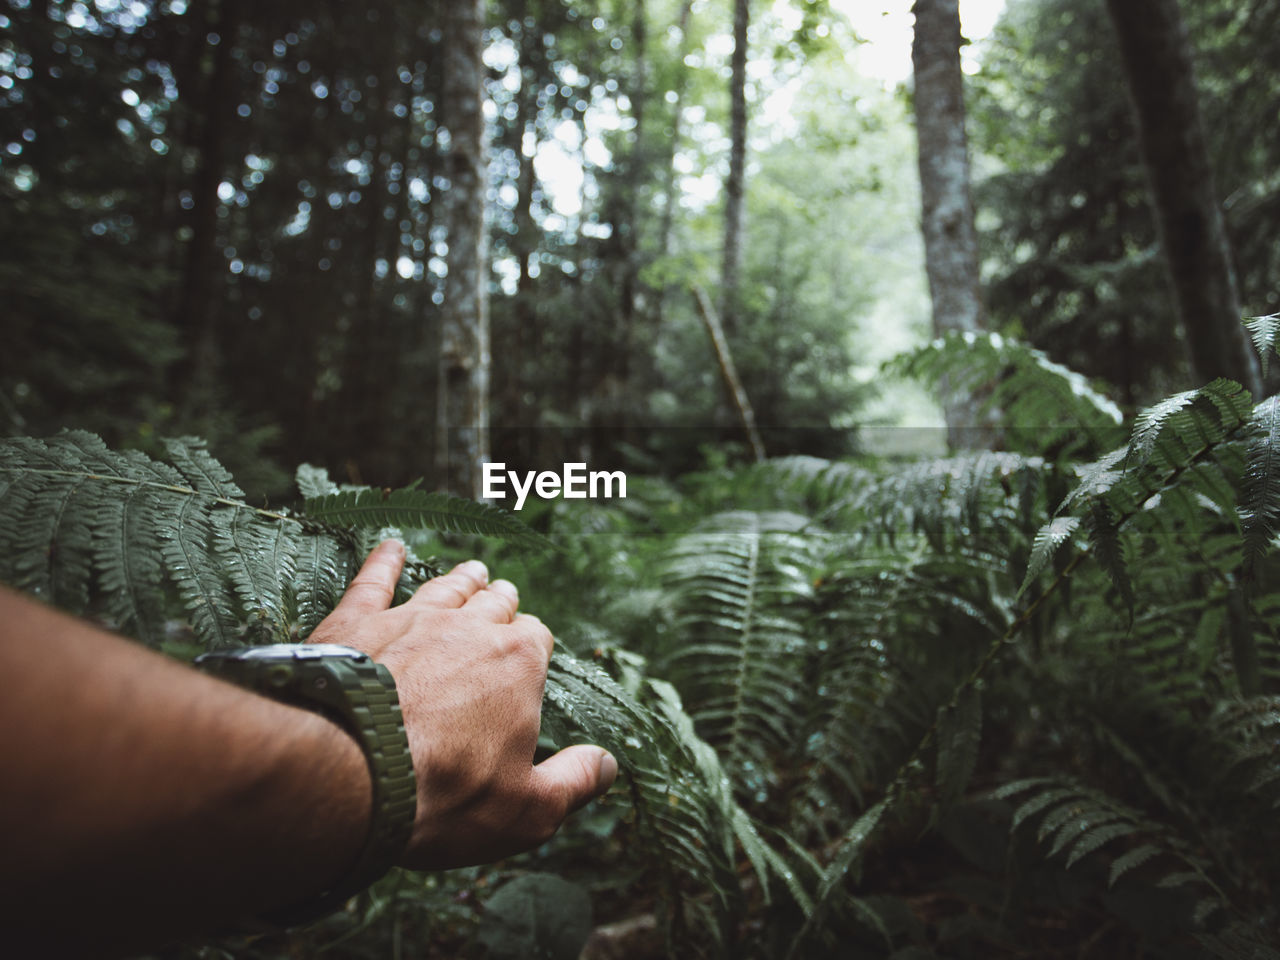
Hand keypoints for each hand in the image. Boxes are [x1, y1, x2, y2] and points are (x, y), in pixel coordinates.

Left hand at [309, 540, 616, 868]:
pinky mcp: (356, 623)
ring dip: (461, 579)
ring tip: (472, 571)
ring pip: (445, 588)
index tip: (530, 654)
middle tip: (504, 596)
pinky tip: (389, 548)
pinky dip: (383, 562)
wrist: (349, 772)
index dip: (533, 647)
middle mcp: (468, 628)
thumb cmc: (444, 795)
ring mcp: (410, 619)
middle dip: (502, 602)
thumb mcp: (527, 810)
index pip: (536, 639)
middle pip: (493, 604)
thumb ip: (573, 783)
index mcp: (518, 663)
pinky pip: (374, 581)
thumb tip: (607, 766)